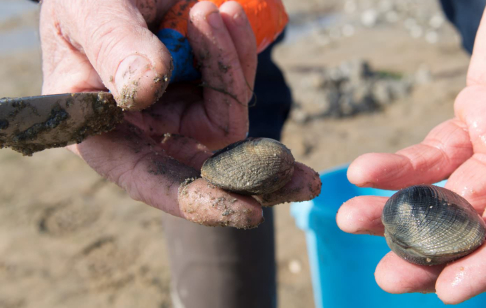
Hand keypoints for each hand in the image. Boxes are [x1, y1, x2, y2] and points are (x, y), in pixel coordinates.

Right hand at [39, 0, 320, 228]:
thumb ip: (114, 49)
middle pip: (208, 167)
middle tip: (306, 180)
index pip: (147, 178)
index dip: (195, 200)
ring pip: (229, 117)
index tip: (247, 213)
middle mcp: (146, 131)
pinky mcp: (207, 89)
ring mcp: (181, 111)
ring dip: (229, 66)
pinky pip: (239, 86)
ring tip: (208, 10)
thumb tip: (145, 91)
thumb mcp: (91, 12)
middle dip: (255, 170)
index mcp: (103, 130)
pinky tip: (230, 15)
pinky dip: (240, 53)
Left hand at [337, 0, 485, 302]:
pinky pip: (429, 153)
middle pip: (479, 227)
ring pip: (446, 193)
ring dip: (397, 211)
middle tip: (387, 275)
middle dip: (430, 252)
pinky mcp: (469, 124)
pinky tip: (363, 172)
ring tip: (351, 220)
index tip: (448, 290)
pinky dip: (396, 166)